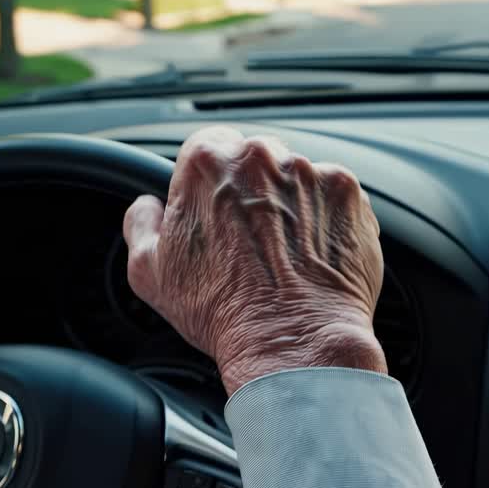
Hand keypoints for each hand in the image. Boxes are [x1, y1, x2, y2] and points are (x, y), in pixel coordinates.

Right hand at [123, 127, 385, 395]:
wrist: (293, 341)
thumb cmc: (222, 311)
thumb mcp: (149, 272)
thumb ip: (140, 223)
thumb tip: (147, 206)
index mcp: (207, 163)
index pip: (207, 146)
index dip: (210, 182)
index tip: (217, 210)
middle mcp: (260, 156)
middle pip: (254, 159)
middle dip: (252, 191)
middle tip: (250, 241)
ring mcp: (309, 172)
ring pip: (296, 177)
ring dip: (290, 204)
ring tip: (284, 255)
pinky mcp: (348, 194)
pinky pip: (332, 197)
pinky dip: (326, 219)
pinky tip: (313, 256)